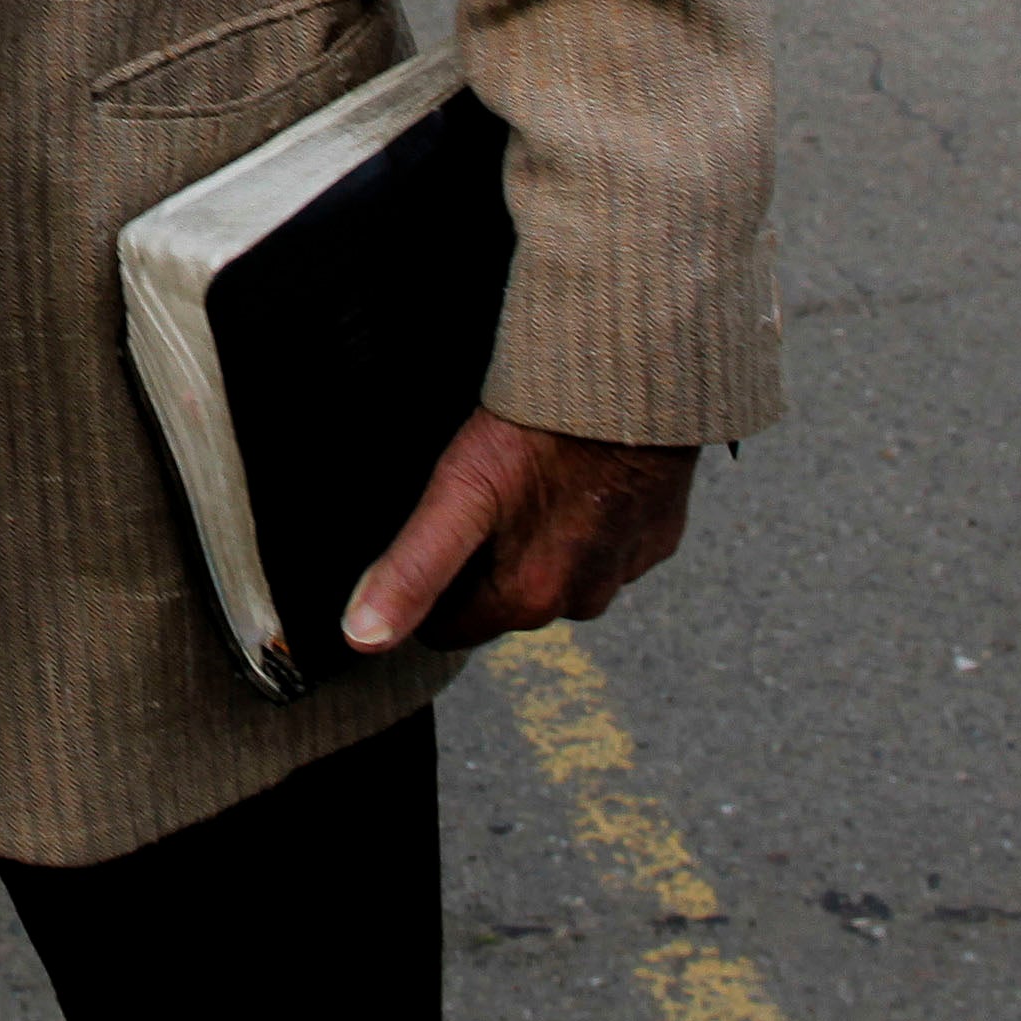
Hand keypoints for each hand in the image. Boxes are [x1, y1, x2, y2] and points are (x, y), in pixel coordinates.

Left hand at [342, 409, 696, 654]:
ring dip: (541, 539)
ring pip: (559, 573)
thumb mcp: (459, 495)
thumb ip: (411, 571)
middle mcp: (581, 602)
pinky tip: (577, 476)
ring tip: (529, 479)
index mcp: (528, 601)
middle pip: (505, 600)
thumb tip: (362, 638)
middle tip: (480, 495)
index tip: (427, 538)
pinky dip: (589, 520)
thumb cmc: (539, 432)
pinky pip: (607, 546)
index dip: (429, 590)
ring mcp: (625, 570)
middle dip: (487, 560)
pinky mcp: (657, 538)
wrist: (630, 382)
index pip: (452, 629)